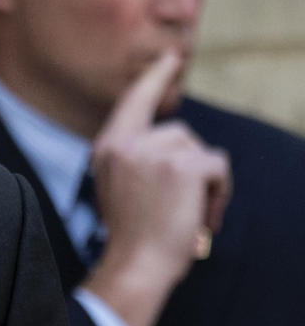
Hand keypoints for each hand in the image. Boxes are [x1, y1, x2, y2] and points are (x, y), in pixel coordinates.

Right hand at [85, 52, 231, 325]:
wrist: (135, 268)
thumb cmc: (131, 242)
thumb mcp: (121, 191)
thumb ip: (136, 161)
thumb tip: (177, 147)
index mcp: (108, 149)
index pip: (135, 102)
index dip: (155, 79)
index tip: (171, 58)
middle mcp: (127, 143)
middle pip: (179, 134)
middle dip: (191, 167)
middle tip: (183, 209)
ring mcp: (154, 151)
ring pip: (200, 152)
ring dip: (206, 185)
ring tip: (190, 218)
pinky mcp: (182, 165)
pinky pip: (217, 166)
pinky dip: (219, 193)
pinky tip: (202, 218)